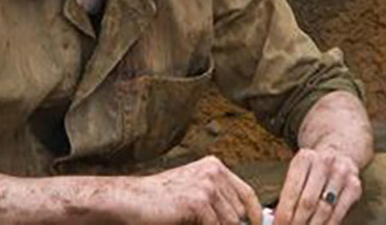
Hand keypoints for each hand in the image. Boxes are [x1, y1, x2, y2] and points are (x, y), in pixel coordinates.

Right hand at [124, 155, 263, 223]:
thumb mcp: (194, 193)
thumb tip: (244, 221)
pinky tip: (186, 224)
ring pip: (230, 223)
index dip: (255, 215)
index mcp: (214, 166)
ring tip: (190, 222)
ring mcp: (207, 185)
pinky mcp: (199, 201)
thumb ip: (218, 202)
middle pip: (239, 212)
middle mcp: (213, 171)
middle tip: (204, 224)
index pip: (246, 194)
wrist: (131, 200)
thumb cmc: (160, 201)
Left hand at [273, 148, 361, 224]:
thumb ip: (287, 193)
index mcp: (304, 158)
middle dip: (297, 223)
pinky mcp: (354, 186)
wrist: (339, 154)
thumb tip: (276, 218)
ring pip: (324, 209)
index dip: (284, 213)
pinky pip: (339, 213)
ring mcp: (341, 174)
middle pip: (308, 202)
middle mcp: (324, 162)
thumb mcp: (298, 172)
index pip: (291, 191)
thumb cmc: (312, 169)